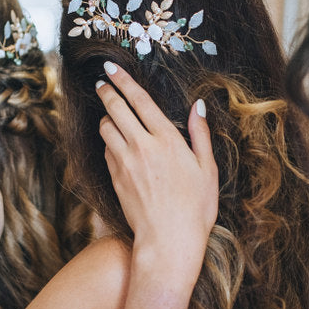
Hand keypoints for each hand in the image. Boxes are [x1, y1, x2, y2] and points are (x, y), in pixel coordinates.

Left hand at [96, 62, 217, 273]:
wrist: (168, 241)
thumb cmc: (195, 208)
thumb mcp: (207, 169)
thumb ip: (200, 135)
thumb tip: (198, 106)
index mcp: (167, 139)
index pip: (140, 100)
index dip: (123, 80)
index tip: (110, 67)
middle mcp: (142, 146)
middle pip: (115, 109)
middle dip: (106, 91)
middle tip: (101, 82)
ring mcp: (124, 163)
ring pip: (105, 128)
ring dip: (106, 117)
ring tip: (109, 113)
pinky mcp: (114, 179)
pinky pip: (106, 151)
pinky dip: (108, 142)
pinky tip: (116, 143)